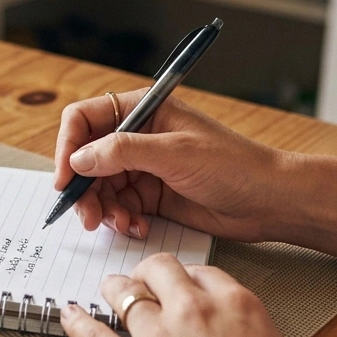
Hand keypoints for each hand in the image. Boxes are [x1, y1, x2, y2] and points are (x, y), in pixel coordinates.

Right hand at [52, 92, 288, 241]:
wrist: (270, 201)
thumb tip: (78, 159)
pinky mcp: (153, 195)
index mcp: (143, 110)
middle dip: (84, 189)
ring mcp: (144, 166)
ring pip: (100, 187)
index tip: (66, 180)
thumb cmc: (233, 165)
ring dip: (103, 208)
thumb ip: (121, 152)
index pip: (85, 119)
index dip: (68, 148)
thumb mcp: (173, 154)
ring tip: (121, 223)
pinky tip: (138, 227)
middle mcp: (138, 136)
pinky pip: (120, 206)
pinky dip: (122, 219)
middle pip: (87, 159)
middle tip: (89, 218)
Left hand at [60, 254, 332, 336]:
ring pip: (123, 294)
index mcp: (236, 306)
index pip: (202, 273)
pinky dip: (77, 323)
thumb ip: (252, 336)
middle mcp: (193, 312)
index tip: (183, 285)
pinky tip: (69, 314)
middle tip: (145, 281)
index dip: (188, 279)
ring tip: (109, 289)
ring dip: (115, 290)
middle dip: (150, 274)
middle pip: (159, 270)